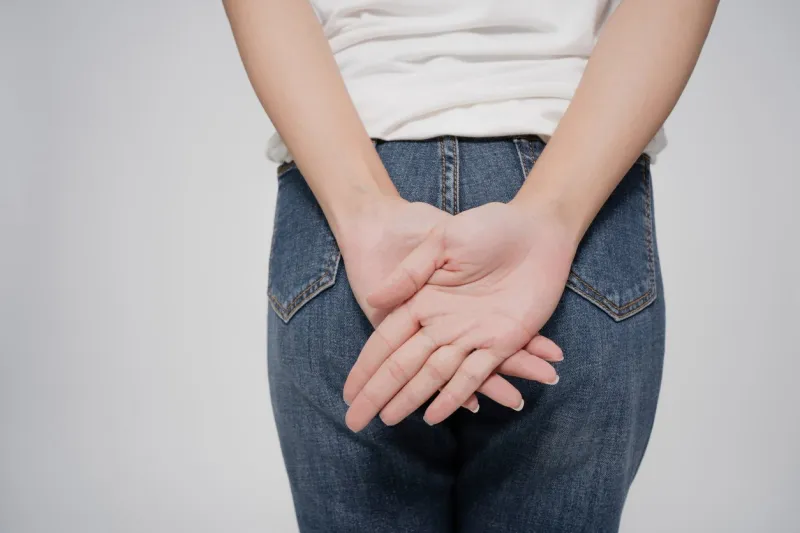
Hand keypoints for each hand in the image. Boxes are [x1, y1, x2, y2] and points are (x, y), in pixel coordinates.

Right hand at [343, 200, 577, 431]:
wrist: (536, 230)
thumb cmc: (488, 227)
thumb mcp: (443, 240)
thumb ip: (411, 272)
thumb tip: (374, 299)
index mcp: (422, 300)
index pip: (386, 341)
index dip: (366, 367)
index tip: (347, 393)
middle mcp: (441, 323)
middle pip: (403, 365)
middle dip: (379, 394)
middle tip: (355, 421)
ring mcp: (470, 335)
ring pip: (434, 376)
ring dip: (411, 399)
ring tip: (389, 423)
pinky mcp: (500, 341)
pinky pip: (475, 374)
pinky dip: (457, 394)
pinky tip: (438, 416)